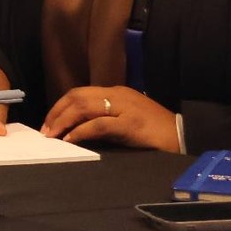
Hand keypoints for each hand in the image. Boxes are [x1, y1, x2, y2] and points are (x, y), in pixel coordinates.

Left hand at [41, 85, 178, 150]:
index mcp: (117, 92)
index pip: (80, 93)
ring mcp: (125, 107)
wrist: (185, 135)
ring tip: (52, 135)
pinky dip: (81, 131)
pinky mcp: (131, 123)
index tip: (49, 121)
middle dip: (57, 112)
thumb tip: (78, 129)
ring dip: (63, 121)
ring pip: (84, 107)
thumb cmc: (156, 131)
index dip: (61, 106)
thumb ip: (105, 120)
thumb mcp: (127, 120)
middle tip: (45, 130)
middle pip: (77, 96)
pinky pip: (99, 124)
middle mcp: (118, 94)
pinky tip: (71, 139)